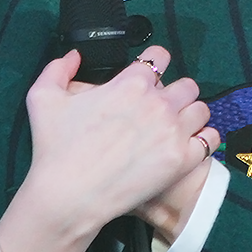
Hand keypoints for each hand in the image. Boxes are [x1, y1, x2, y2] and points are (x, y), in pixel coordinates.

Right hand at [0, 46, 213, 251]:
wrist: (68, 196)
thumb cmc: (55, 147)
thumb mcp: (42, 98)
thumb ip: (58, 69)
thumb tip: (75, 55)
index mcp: (131, 82)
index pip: (160, 56)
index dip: (155, 64)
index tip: (148, 78)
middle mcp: (158, 102)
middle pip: (187, 84)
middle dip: (175, 93)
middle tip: (161, 109)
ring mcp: (173, 131)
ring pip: (201, 109)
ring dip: (190, 115)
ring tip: (176, 128)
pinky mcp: (182, 159)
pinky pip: (209, 139)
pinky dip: (203, 140)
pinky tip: (189, 145)